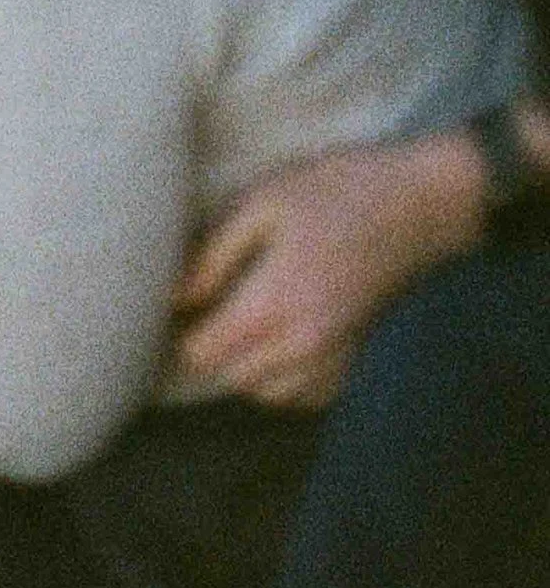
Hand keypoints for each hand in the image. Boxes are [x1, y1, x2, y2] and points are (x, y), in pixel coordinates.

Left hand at [172, 127, 488, 407]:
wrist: (417, 204)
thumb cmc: (334, 192)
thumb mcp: (261, 203)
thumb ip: (212, 255)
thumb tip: (174, 295)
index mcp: (274, 303)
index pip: (205, 353)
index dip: (178, 333)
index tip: (171, 306)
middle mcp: (304, 343)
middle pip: (230, 376)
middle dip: (208, 350)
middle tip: (198, 310)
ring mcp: (334, 355)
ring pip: (266, 393)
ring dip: (243, 367)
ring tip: (235, 324)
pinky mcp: (355, 357)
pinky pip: (305, 394)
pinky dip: (282, 379)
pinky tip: (275, 342)